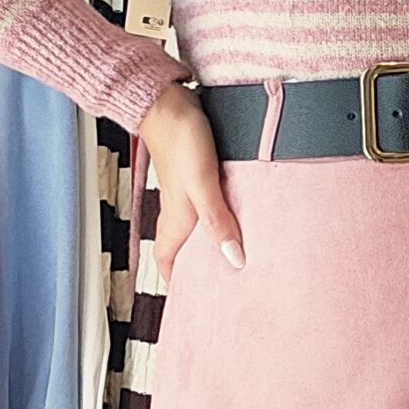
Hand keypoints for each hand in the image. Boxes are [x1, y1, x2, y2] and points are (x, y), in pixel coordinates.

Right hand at [137, 82, 245, 277]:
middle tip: (225, 285)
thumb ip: (218, 221)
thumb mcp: (203, 185)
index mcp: (176, 220)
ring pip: (197, 228)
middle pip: (185, 250)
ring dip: (212, 242)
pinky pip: (208, 205)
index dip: (177, 286)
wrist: (168, 102)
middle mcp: (179, 211)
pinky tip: (240, 214)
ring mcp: (187, 193)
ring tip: (238, 256)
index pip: (168, 264)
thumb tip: (235, 260)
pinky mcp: (197, 174)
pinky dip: (221, 216)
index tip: (193, 306)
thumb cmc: (181, 140)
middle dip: (199, 269)